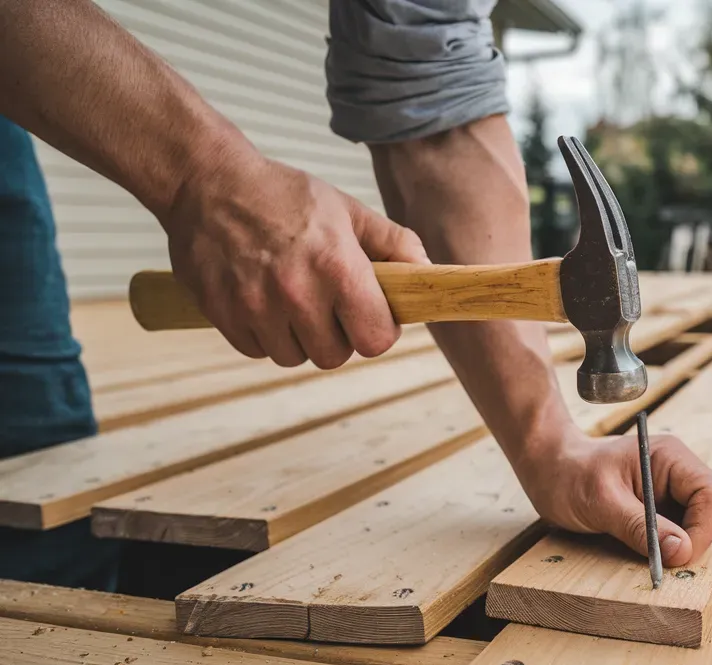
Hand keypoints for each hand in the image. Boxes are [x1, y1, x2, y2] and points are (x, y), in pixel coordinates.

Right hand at [160, 149, 427, 368]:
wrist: (206, 182)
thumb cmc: (282, 196)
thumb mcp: (346, 210)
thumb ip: (393, 243)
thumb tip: (427, 270)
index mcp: (337, 267)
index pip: (375, 339)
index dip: (378, 331)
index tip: (369, 315)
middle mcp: (296, 293)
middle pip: (334, 356)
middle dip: (337, 336)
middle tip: (328, 307)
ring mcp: (255, 306)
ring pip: (294, 357)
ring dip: (298, 338)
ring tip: (293, 301)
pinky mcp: (222, 314)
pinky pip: (257, 350)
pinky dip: (264, 335)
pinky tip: (263, 301)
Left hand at [515, 431, 711, 566]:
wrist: (547, 470)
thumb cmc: (568, 476)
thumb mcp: (602, 503)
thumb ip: (641, 527)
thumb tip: (682, 551)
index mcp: (669, 456)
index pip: (709, 492)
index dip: (701, 528)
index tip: (679, 556)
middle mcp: (676, 470)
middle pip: (709, 510)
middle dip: (692, 539)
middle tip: (665, 561)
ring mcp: (670, 489)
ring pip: (696, 524)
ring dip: (680, 545)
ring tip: (650, 553)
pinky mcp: (660, 507)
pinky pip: (677, 530)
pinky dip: (667, 546)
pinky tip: (645, 550)